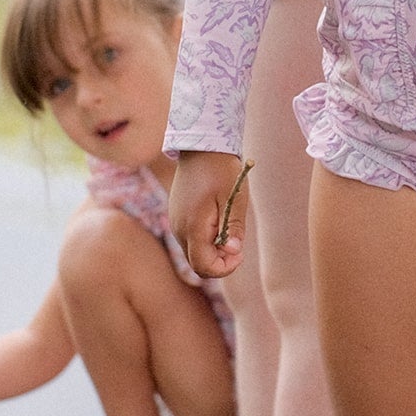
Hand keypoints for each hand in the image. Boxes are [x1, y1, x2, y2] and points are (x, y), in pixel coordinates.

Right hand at [169, 150, 248, 279]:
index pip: (204, 266)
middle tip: (236, 245)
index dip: (224, 268)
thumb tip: (232, 252)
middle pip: (197, 263)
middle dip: (219, 262)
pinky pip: (189, 239)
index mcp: (192, 226)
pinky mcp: (177, 216)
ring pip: (193, 252)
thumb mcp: (235, 199)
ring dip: (212, 250)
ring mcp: (175, 222)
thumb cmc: (222, 170)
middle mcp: (179, 228)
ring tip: (229, 229)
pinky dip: (204, 240)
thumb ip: (233, 228)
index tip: (239, 253)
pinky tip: (218, 221)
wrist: (201, 147)